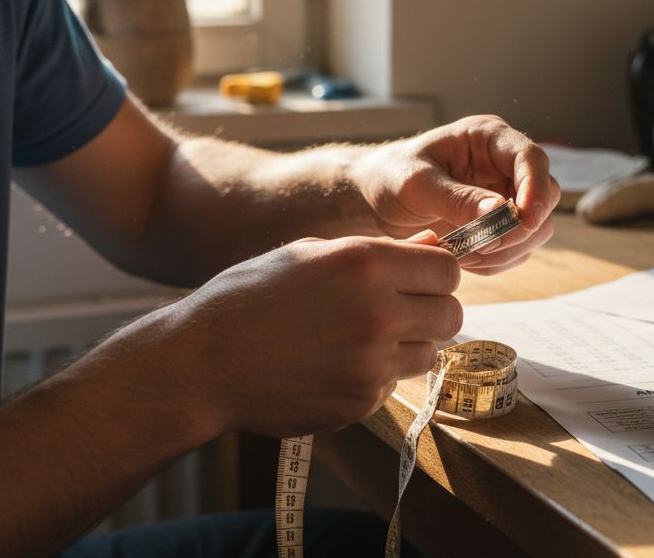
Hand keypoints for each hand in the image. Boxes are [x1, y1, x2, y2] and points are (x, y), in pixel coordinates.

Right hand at [168, 232, 461, 437]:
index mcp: (366, 263)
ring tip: (359, 339)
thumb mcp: (310, 253)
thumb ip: (377, 252)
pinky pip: (391, 386)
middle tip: (399, 312)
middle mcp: (378, 312)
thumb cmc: (250, 297)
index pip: (449, 270)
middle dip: (431, 311)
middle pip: (451, 315)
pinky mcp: (360, 403)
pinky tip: (332, 366)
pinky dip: (373, 377)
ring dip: (406, 347)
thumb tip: (432, 249)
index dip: (436, 274)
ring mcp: (371, 364)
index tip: (419, 280)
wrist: (202, 362)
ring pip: (428, 354)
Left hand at [352, 115, 558, 274]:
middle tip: (481, 246)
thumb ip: (457, 198)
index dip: (535, 189)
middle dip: (518, 227)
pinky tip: (463, 259)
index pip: (532, 159)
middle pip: (546, 195)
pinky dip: (496, 262)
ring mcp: (507, 196)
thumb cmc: (390, 178)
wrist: (374, 199)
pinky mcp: (502, 225)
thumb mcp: (416, 185)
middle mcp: (505, 165)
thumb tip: (502, 212)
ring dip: (506, 249)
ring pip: (537, 228)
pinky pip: (517, 250)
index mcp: (488, 138)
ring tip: (462, 255)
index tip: (524, 220)